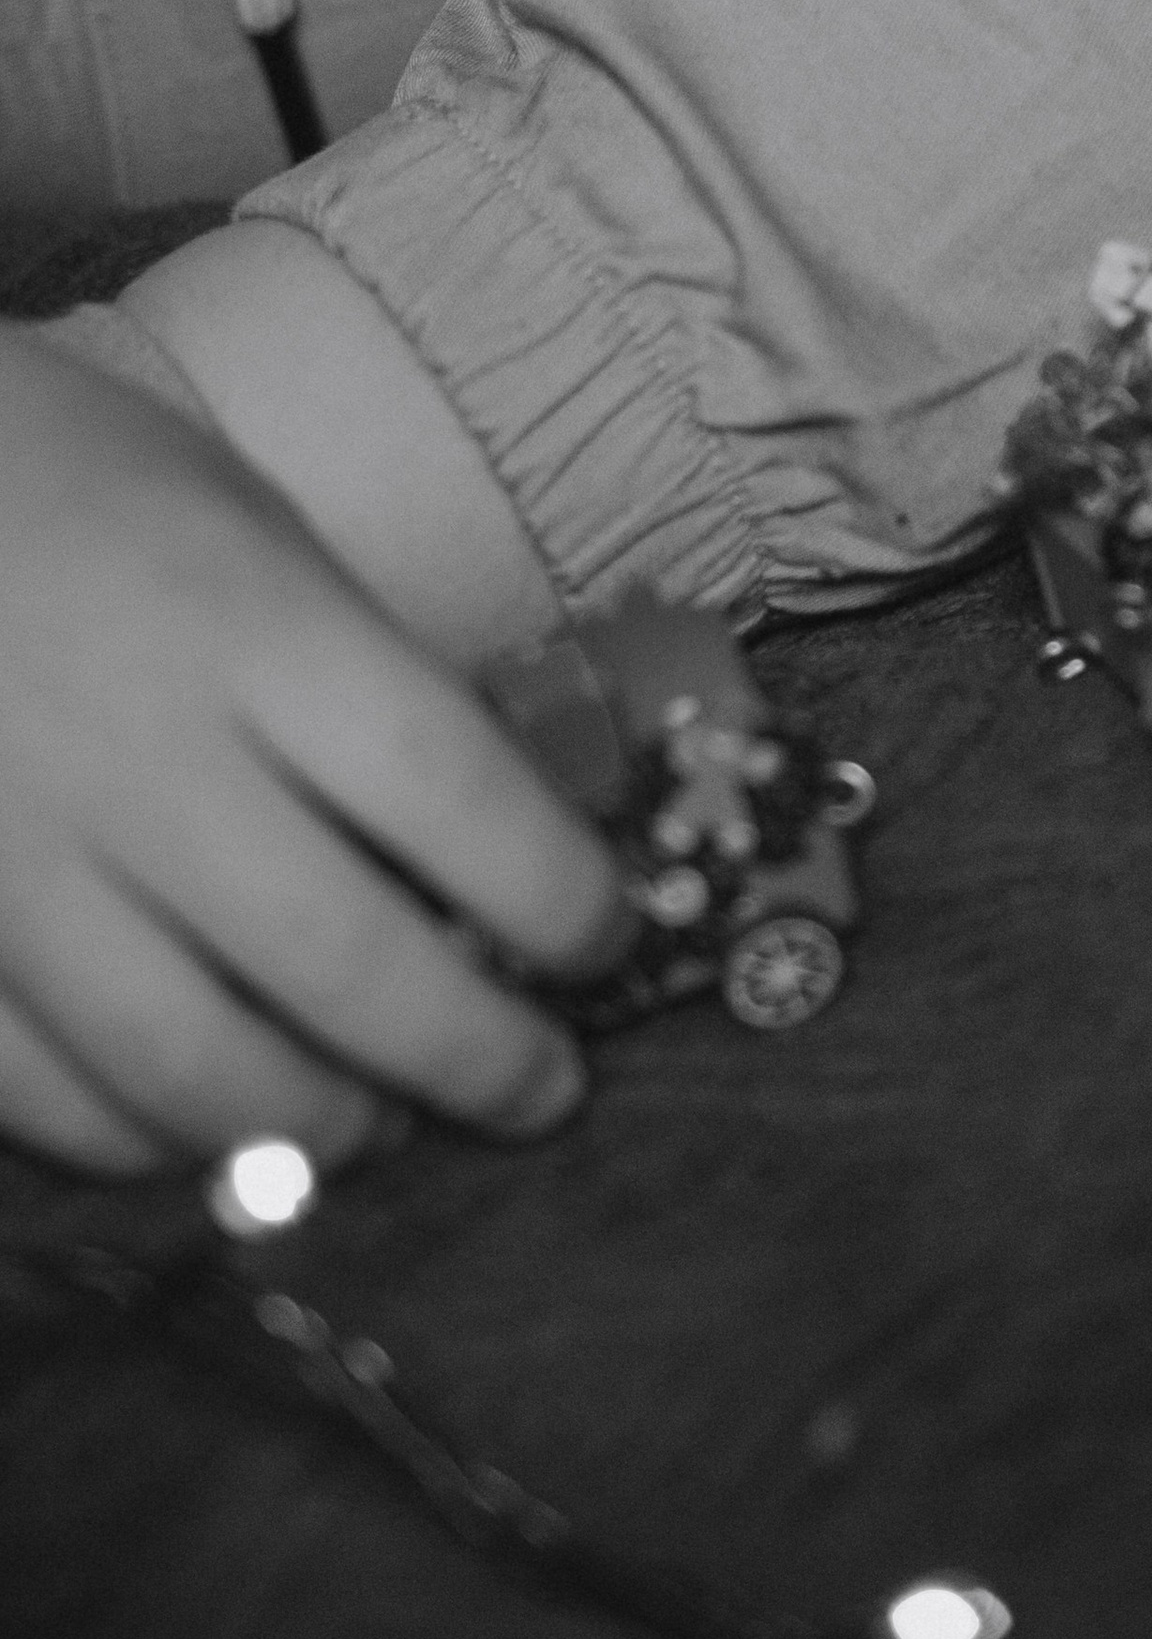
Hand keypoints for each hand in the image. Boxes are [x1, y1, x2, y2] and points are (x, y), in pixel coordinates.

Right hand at [0, 325, 623, 1174]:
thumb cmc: (103, 500)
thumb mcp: (266, 542)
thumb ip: (367, 688)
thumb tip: (500, 852)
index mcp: (247, 625)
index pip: (448, 789)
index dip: (553, 892)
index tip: (605, 938)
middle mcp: (134, 754)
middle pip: (338, 961)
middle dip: (472, 1054)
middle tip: (539, 1089)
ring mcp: (10, 858)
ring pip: (185, 1065)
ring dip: (316, 1127)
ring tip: (384, 1125)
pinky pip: (38, 1092)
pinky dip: (140, 1138)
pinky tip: (211, 1130)